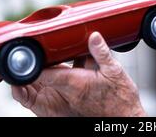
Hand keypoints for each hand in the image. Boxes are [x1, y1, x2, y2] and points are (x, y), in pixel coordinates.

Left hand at [11, 32, 146, 116]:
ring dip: (46, 74)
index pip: (45, 74)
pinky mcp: (73, 104)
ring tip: (44, 61)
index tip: (30, 54)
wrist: (125, 118)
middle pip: (44, 79)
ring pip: (49, 85)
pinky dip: (55, 81)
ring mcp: (70, 100)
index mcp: (75, 83)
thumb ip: (101, 52)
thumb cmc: (121, 98)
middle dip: (38, 67)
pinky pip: (59, 91)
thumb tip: (93, 36)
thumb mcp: (114, 70)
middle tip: (35, 53)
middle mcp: (69, 94)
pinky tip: (60, 72)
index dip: (35, 65)